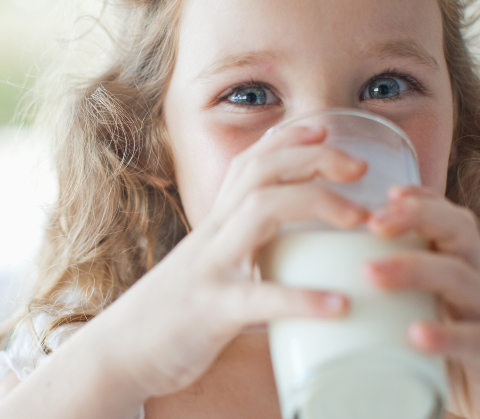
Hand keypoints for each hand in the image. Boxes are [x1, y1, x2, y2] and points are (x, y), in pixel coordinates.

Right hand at [84, 124, 366, 400]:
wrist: (120, 352)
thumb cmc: (174, 312)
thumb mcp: (211, 268)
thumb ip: (245, 252)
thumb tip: (293, 255)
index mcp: (216, 225)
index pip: (249, 163)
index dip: (288, 138)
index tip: (326, 127)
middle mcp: (212, 235)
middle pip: (260, 172)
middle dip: (312, 158)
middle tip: (360, 167)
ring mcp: (210, 268)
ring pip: (259, 211)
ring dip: (315, 203)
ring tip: (359, 219)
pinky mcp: (210, 310)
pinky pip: (258, 297)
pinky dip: (301, 298)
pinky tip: (339, 305)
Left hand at [364, 186, 479, 418]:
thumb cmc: (463, 352)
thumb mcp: (433, 313)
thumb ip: (398, 296)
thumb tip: (329, 288)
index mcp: (460, 270)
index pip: (448, 219)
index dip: (421, 200)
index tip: (386, 192)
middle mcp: (477, 284)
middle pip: (456, 232)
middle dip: (416, 217)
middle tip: (373, 222)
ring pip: (459, 278)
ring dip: (413, 269)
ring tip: (371, 272)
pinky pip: (474, 339)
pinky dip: (445, 335)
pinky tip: (416, 334)